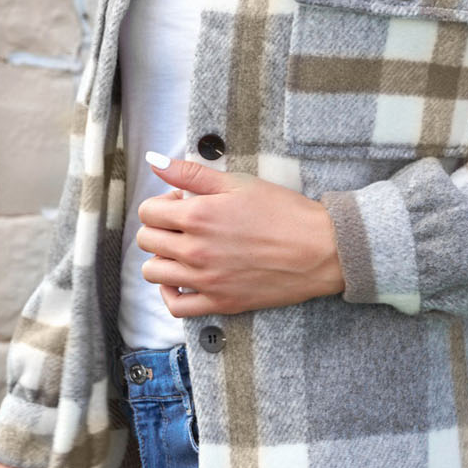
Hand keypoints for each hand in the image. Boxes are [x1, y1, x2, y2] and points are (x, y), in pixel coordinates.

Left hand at [137, 156, 344, 315]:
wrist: (320, 249)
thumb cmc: (284, 212)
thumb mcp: (238, 182)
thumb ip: (191, 173)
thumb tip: (154, 161)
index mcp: (198, 216)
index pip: (149, 212)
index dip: (162, 204)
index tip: (182, 203)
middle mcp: (195, 250)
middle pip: (147, 241)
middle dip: (160, 228)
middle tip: (185, 225)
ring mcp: (206, 280)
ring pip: (154, 273)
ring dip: (162, 258)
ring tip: (184, 250)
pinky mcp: (220, 302)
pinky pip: (175, 306)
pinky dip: (170, 293)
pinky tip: (181, 281)